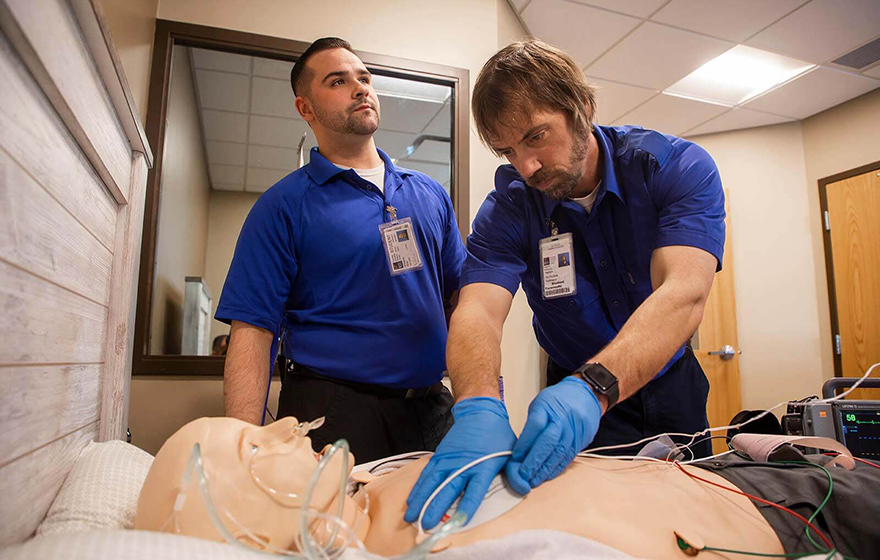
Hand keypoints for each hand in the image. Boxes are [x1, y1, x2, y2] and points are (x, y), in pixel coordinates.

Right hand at [404, 397, 515, 529]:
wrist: (480, 412)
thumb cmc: (497, 436)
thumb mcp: (513, 453)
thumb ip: (516, 473)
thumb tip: (525, 488)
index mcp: (482, 467)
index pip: (474, 490)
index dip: (466, 506)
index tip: (459, 521)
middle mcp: (462, 464)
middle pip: (447, 489)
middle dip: (436, 508)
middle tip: (426, 525)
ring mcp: (448, 460)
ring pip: (431, 482)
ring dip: (421, 500)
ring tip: (411, 517)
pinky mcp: (439, 456)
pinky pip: (426, 474)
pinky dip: (418, 488)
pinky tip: (411, 500)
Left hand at [504, 376, 601, 494]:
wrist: (585, 395)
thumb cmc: (558, 400)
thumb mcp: (540, 404)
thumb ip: (531, 425)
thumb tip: (520, 450)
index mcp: (548, 406)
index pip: (535, 426)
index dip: (524, 443)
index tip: (515, 457)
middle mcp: (562, 418)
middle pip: (548, 442)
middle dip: (534, 461)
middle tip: (523, 475)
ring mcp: (574, 430)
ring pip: (559, 453)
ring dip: (545, 470)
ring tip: (533, 480)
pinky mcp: (581, 440)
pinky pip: (568, 457)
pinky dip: (556, 468)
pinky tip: (547, 475)